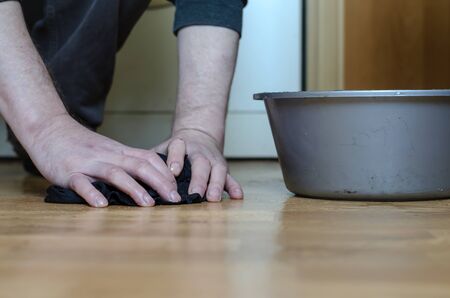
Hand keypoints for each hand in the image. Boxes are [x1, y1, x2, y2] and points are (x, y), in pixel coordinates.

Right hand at [26, 115, 181, 206]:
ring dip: (134, 189)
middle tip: (174, 199)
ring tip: (148, 204)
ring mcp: (88, 164)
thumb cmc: (82, 144)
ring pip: (115, 174)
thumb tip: (152, 177)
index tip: (177, 188)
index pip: (148, 158)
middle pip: (138, 166)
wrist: (49, 129)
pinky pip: (81, 183)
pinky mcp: (68, 172)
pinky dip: (92, 193)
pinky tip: (101, 205)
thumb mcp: (109, 149)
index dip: (165, 173)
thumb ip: (127, 161)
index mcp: (119, 151)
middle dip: (159, 183)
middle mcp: (108, 156)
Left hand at [154, 128, 243, 201]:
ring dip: (217, 185)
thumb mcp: (161, 149)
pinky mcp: (222, 168)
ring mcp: (213, 159)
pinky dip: (234, 186)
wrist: (199, 135)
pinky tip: (238, 197)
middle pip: (201, 163)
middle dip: (199, 179)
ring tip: (214, 199)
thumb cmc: (175, 149)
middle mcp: (199, 151)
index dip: (176, 159)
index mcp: (180, 144)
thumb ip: (151, 161)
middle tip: (195, 194)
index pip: (178, 148)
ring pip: (218, 170)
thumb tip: (133, 177)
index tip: (173, 172)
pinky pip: (230, 177)